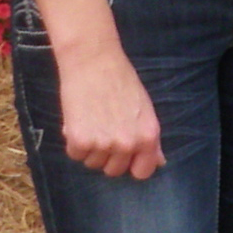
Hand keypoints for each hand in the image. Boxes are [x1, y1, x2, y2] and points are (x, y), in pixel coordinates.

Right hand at [52, 32, 163, 178]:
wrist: (93, 60)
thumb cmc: (120, 80)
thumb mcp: (145, 109)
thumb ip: (150, 140)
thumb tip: (160, 162)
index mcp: (148, 137)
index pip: (142, 172)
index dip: (131, 164)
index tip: (123, 154)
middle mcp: (128, 144)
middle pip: (114, 171)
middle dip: (107, 156)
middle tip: (103, 130)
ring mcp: (103, 144)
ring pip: (92, 163)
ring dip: (89, 148)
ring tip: (91, 121)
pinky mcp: (80, 141)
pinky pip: (74, 154)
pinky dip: (73, 141)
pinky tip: (78, 119)